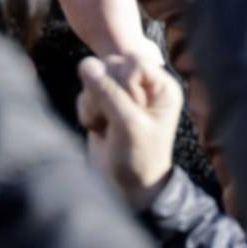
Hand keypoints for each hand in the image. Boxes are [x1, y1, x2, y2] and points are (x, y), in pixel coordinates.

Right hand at [76, 53, 181, 209]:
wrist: (126, 187)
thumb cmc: (138, 157)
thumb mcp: (128, 125)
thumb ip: (108, 93)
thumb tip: (86, 63)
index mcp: (162, 86)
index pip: (135, 60)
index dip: (126, 82)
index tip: (132, 108)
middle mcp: (144, 86)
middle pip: (111, 65)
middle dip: (106, 93)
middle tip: (118, 120)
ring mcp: (123, 94)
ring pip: (94, 78)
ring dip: (94, 104)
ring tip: (107, 126)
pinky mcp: (103, 104)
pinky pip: (84, 93)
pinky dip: (86, 111)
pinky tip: (99, 129)